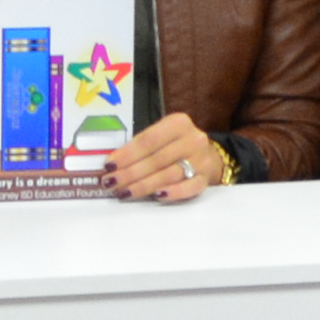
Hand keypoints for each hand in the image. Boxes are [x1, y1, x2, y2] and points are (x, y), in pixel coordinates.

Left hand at [106, 112, 229, 206]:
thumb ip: (141, 147)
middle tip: (111, 183)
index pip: (148, 140)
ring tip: (124, 192)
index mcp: (178, 123)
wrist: (211, 156)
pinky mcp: (206, 179)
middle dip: (130, 173)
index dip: (127, 154)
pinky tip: (156, 196)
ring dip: (144, 185)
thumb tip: (113, 165)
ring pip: (169, 174)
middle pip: (156, 159)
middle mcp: (192, 139)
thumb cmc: (177, 146)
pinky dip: (173, 192)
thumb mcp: (163, 137)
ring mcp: (201, 160)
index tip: (109, 165)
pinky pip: (189, 188)